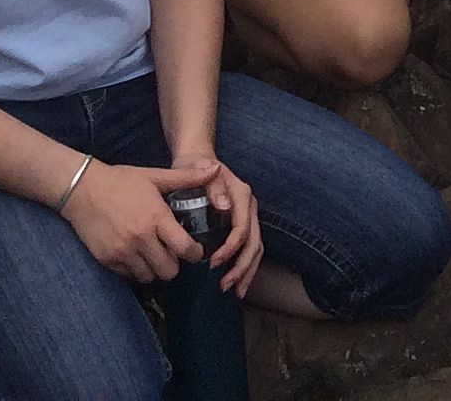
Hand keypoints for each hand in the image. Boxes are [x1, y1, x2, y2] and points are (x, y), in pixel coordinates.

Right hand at [62, 157, 207, 282]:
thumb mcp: (155, 176)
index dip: (195, 254)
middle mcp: (140, 238)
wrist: (81, 189)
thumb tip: (216, 168)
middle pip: (169, 271)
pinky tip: (136, 256)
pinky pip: (129, 276)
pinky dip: (135, 270)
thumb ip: (187, 177)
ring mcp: (122, 251)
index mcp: (156, 217)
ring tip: (154, 255)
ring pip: (149, 277)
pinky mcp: (107, 260)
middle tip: (172, 254)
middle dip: (175, 265)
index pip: (185, 249)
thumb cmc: (121, 180)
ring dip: (155, 270)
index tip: (195, 250)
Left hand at [163, 152, 264, 296]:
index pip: (242, 227)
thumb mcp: (198, 170)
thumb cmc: (194, 167)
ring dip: (247, 271)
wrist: (197, 160)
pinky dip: (246, 267)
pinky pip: (250, 248)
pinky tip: (238, 284)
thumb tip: (224, 206)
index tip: (213, 263)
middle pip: (254, 242)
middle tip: (225, 285)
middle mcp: (250, 207)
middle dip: (242, 267)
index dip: (230, 248)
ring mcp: (248, 216)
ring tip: (235, 291)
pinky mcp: (243, 224)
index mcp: (242, 195)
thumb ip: (212, 185)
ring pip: (256, 248)